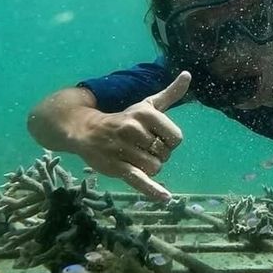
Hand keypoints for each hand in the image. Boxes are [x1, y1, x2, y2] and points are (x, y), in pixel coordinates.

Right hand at [70, 71, 190, 201]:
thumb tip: (188, 74)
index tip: (155, 137)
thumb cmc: (123, 119)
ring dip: (149, 168)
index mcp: (145, 113)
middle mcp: (133, 128)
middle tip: (139, 147)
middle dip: (157, 155)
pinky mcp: (116, 167)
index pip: (176, 138)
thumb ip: (170, 94)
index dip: (168, 142)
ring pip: (155, 168)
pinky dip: (152, 190)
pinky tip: (165, 197)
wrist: (84, 129)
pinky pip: (139, 180)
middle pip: (165, 155)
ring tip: (133, 157)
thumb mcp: (146, 105)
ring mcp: (124, 148)